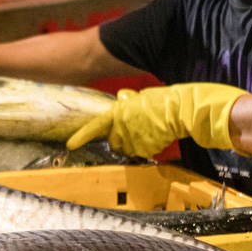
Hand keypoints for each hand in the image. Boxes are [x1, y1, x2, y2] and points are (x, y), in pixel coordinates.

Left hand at [66, 83, 247, 157]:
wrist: (181, 110)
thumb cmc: (163, 100)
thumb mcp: (142, 97)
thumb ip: (129, 102)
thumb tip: (122, 99)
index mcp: (118, 112)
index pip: (96, 126)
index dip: (81, 136)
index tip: (70, 145)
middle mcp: (121, 127)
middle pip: (113, 142)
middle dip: (121, 139)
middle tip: (137, 130)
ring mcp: (132, 139)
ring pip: (128, 149)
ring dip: (135, 144)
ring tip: (151, 131)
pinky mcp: (144, 148)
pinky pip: (142, 152)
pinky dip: (149, 147)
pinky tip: (158, 136)